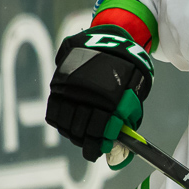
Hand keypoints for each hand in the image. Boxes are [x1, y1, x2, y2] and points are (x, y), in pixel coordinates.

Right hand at [46, 25, 153, 168]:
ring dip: (73, 135)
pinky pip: (53, 112)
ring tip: (80, 137)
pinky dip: (59, 122)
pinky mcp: (59, 85)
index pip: (99, 129)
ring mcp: (70, 90)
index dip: (98, 144)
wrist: (109, 38)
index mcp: (108, 98)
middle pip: (80, 130)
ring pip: (65, 124)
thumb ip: (128, 112)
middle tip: (91, 147)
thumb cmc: (127, 67)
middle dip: (86, 142)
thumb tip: (121, 139)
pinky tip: (67, 126)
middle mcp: (86, 94)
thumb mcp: (134, 88)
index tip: (100, 151)